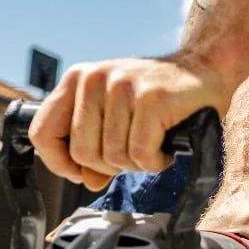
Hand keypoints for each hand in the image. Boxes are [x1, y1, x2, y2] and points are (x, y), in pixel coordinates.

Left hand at [31, 52, 230, 189]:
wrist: (205, 68)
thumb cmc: (158, 95)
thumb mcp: (115, 114)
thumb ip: (94, 145)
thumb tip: (87, 179)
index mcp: (78, 79)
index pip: (42, 132)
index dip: (60, 163)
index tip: (81, 171)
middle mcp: (95, 78)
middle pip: (82, 153)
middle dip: (109, 165)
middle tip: (133, 152)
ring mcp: (123, 86)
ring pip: (113, 157)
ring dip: (137, 163)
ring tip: (152, 144)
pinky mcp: (152, 99)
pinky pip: (140, 153)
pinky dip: (155, 161)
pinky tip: (165, 148)